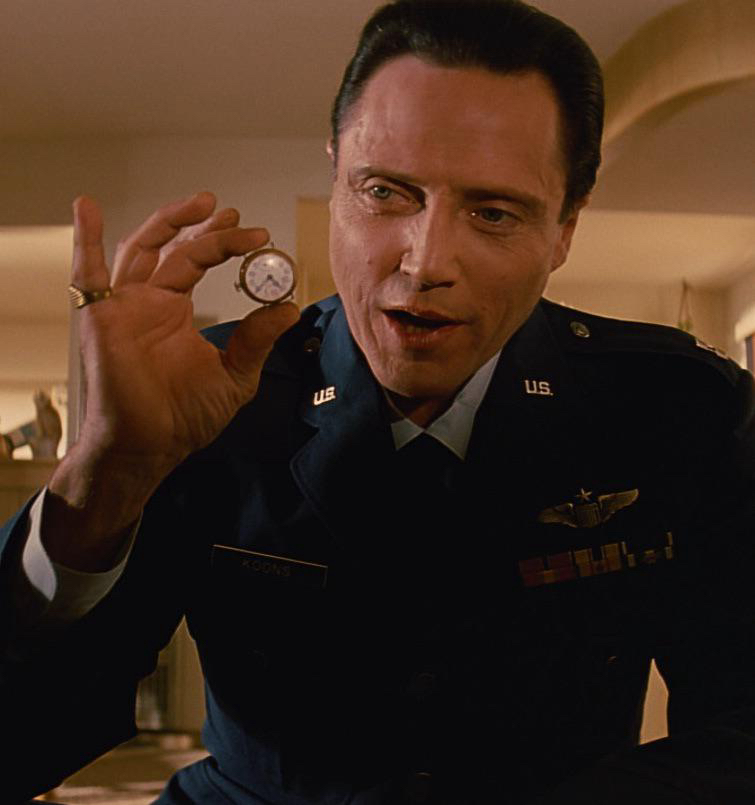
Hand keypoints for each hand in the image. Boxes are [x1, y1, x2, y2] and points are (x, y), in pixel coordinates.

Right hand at [74, 191, 298, 463]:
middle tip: (231, 211)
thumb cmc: (185, 416)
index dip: (225, 243)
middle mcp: (148, 301)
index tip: (258, 236)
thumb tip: (289, 307)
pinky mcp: (100, 319)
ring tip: (199, 202)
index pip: (198, 260)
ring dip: (166, 222)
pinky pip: (86, 274)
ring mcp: (123, 306)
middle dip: (202, 226)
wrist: (152, 445)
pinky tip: (87, 207)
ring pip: (141, 249)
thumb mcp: (236, 374)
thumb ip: (258, 339)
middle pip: (173, 247)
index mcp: (175, 310)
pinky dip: (84, 239)